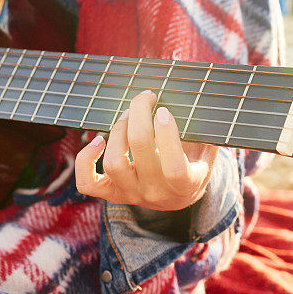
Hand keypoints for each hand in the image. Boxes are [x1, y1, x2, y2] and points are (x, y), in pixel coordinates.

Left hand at [75, 90, 217, 210]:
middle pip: (140, 150)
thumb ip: (201, 130)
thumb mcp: (206, 149)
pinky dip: (86, 159)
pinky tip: (98, 140)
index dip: (167, 135)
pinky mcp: (112, 194)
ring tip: (128, 115)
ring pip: (114, 163)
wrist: (179, 195)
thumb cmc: (194, 163)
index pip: (174, 166)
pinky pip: (88, 182)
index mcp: (186, 185)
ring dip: (118, 131)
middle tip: (146, 98)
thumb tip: (186, 98)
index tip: (163, 110)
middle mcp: (157, 193)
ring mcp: (132, 194)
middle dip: (140, 115)